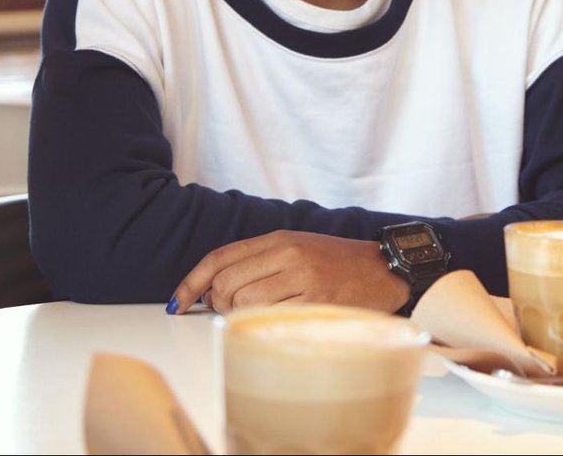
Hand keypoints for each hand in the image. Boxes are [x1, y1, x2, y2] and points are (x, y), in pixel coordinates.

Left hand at [169, 231, 409, 314]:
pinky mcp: (316, 301)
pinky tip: (273, 323)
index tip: (178, 301)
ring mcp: (302, 278)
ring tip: (256, 315)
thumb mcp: (297, 248)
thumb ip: (260, 261)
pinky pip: (270, 318)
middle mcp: (287, 254)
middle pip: (226, 283)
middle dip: (217, 303)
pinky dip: (261, 325)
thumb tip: (216, 287)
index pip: (220, 257)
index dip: (192, 281)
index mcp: (279, 238)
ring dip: (239, 316)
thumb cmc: (338, 263)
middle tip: (229, 310)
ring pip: (244, 303)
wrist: (384, 269)